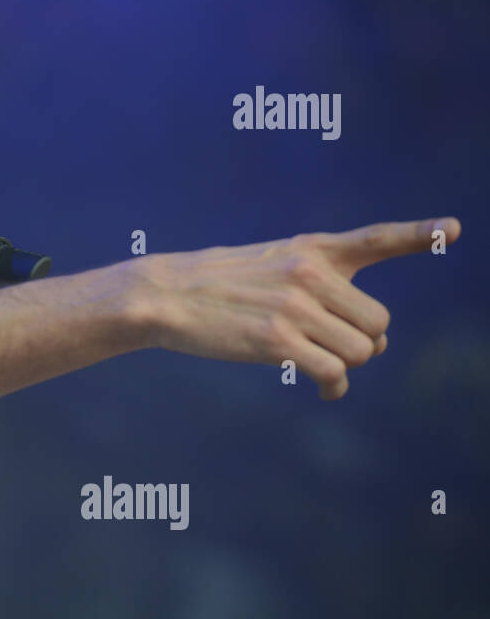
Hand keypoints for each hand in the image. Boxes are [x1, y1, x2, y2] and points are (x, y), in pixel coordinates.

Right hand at [129, 217, 461, 399]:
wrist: (164, 294)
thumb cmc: (217, 285)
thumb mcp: (269, 262)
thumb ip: (321, 286)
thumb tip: (374, 344)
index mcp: (310, 250)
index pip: (375, 239)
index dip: (419, 233)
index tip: (455, 228)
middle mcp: (310, 274)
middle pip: (378, 323)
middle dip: (362, 341)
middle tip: (333, 346)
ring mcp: (295, 308)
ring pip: (361, 351)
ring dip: (346, 365)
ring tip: (320, 365)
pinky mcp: (277, 342)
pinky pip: (333, 373)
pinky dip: (333, 387)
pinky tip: (322, 391)